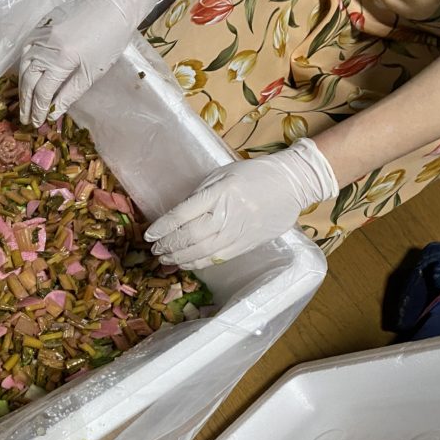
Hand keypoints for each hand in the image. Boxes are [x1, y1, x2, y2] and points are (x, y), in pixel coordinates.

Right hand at [19, 0, 129, 127]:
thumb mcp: (92, 73)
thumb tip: (53, 113)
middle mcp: (45, 47)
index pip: (42, 91)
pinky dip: (23, 66)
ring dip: (22, 87)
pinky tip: (25, 77)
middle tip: (25, 118)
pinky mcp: (41, 26)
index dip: (38, 109)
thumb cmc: (109, 41)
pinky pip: (25, 49)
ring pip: (23, 65)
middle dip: (26, 102)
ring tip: (24, 102)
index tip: (36, 123)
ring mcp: (40, 34)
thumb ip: (69, 94)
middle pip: (28, 80)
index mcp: (61, 60)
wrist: (112, 5)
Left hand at [145, 138, 339, 269]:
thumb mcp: (221, 175)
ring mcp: (236, 233)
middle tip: (154, 250)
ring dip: (178, 258)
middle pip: (188, 237)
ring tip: (164, 259)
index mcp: (218, 194)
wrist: (292, 184)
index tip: (148, 235)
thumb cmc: (253, 175)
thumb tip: (177, 217)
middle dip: (167, 245)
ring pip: (200, 252)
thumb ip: (199, 195)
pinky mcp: (246, 245)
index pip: (181, 215)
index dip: (162, 228)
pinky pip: (215, 259)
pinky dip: (197, 264)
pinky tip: (185, 264)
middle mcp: (225, 216)